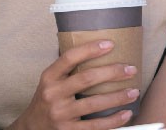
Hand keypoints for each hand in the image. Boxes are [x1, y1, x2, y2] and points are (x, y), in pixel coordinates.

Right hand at [7, 40, 139, 129]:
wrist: (31, 128)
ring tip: (134, 92)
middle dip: (112, 72)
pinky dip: (114, 120)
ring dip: (118, 97)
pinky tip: (126, 114)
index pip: (69, 58)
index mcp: (49, 77)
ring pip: (95, 103)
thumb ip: (66, 70)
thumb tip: (95, 50)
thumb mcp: (49, 82)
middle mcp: (53, 94)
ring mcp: (61, 114)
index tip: (110, 44)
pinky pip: (96, 126)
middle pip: (86, 79)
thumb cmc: (46, 101)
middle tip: (131, 69)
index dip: (90, 49)